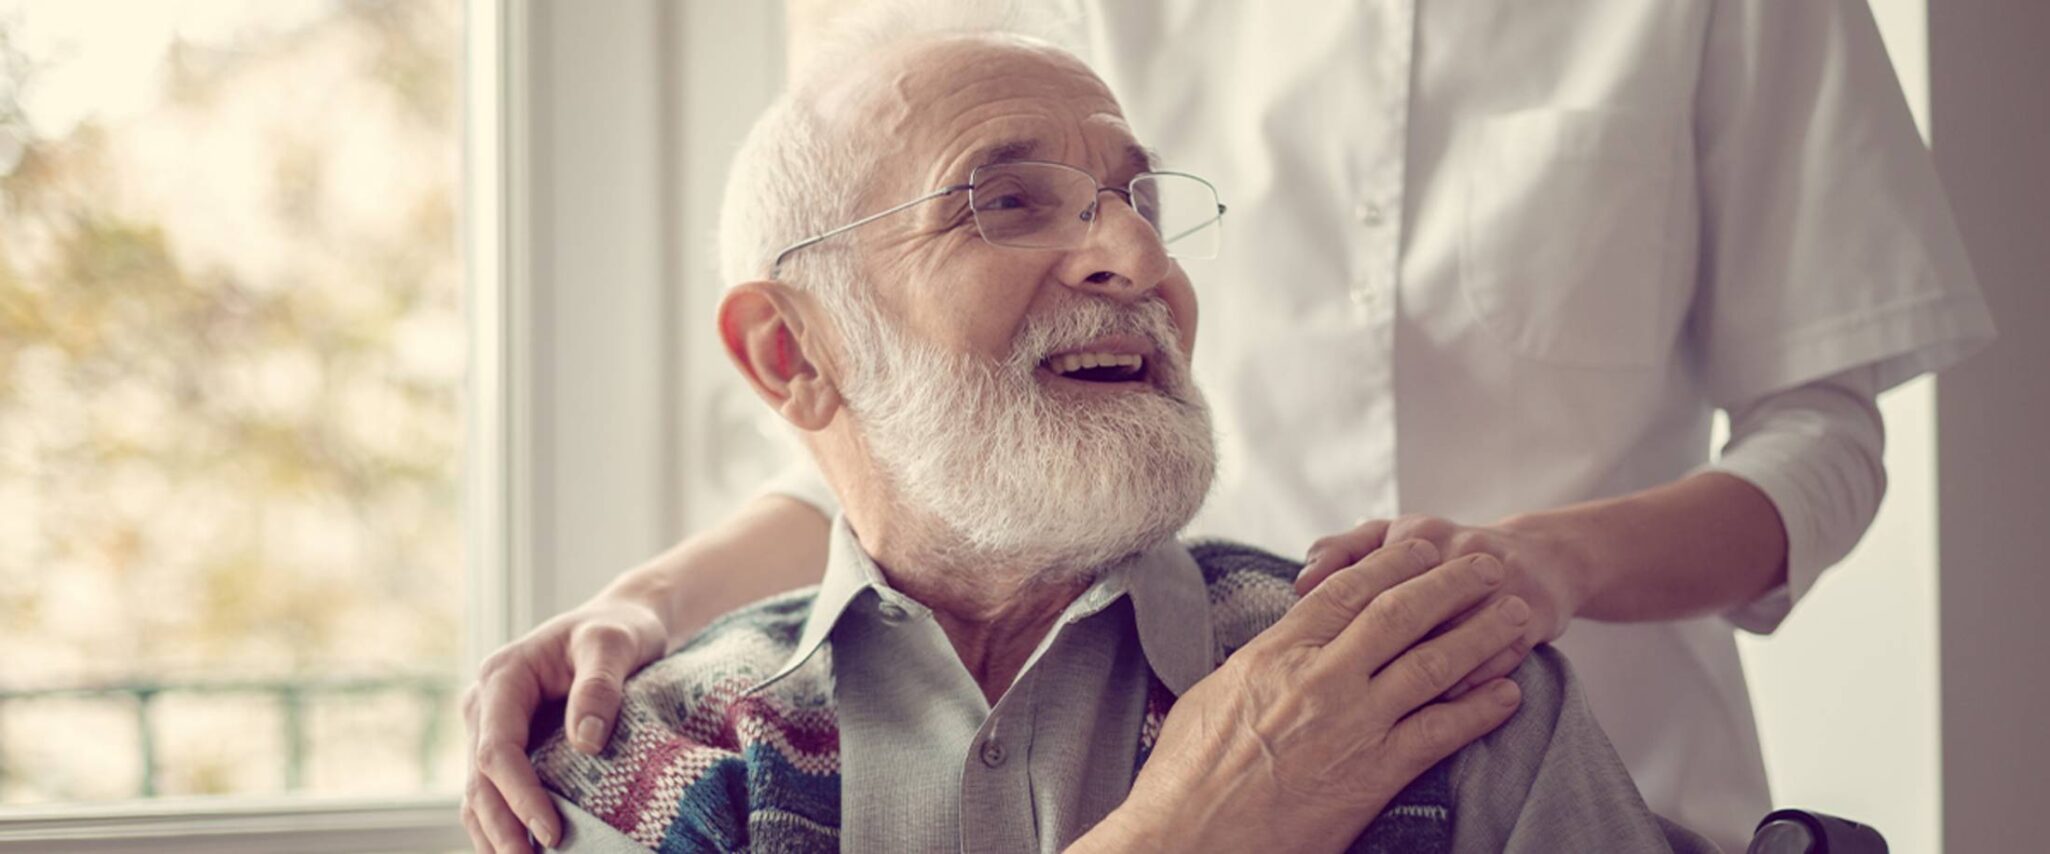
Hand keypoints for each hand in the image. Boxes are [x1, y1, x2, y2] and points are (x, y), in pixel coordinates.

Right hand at [460, 597, 667, 852]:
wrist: (618, 622)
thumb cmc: (617, 629)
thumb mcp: (614, 644)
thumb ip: (599, 687)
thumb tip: (585, 743)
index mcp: (503, 677)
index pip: (498, 749)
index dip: (520, 795)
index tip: (551, 831)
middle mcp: (486, 704)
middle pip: (480, 779)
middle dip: (503, 828)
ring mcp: (491, 727)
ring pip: (478, 793)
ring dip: (495, 835)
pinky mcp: (507, 745)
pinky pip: (493, 792)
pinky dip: (503, 825)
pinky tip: (524, 851)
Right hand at [1094, 540, 1529, 852]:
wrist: (1189, 841)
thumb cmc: (1186, 777)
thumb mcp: (1211, 697)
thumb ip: (1256, 665)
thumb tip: (1276, 647)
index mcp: (1275, 653)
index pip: (1346, 590)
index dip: (1392, 562)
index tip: (1423, 545)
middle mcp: (1320, 679)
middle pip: (1399, 613)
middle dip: (1451, 583)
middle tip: (1487, 564)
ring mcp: (1352, 725)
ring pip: (1431, 664)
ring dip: (1480, 635)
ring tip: (1515, 615)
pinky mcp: (1374, 775)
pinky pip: (1441, 732)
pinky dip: (1480, 710)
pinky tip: (1508, 694)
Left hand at [1297, 514, 1583, 697]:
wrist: (1541, 559)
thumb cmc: (1446, 556)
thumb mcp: (1392, 538)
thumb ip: (1341, 553)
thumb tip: (1301, 583)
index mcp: (1415, 533)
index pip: (1368, 581)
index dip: (1344, 625)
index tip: (1325, 659)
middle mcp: (1459, 550)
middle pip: (1411, 614)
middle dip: (1381, 660)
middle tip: (1353, 694)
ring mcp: (1500, 583)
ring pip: (1453, 641)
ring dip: (1422, 681)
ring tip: (1393, 708)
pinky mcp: (1532, 615)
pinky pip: (1494, 660)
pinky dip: (1467, 686)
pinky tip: (1440, 706)